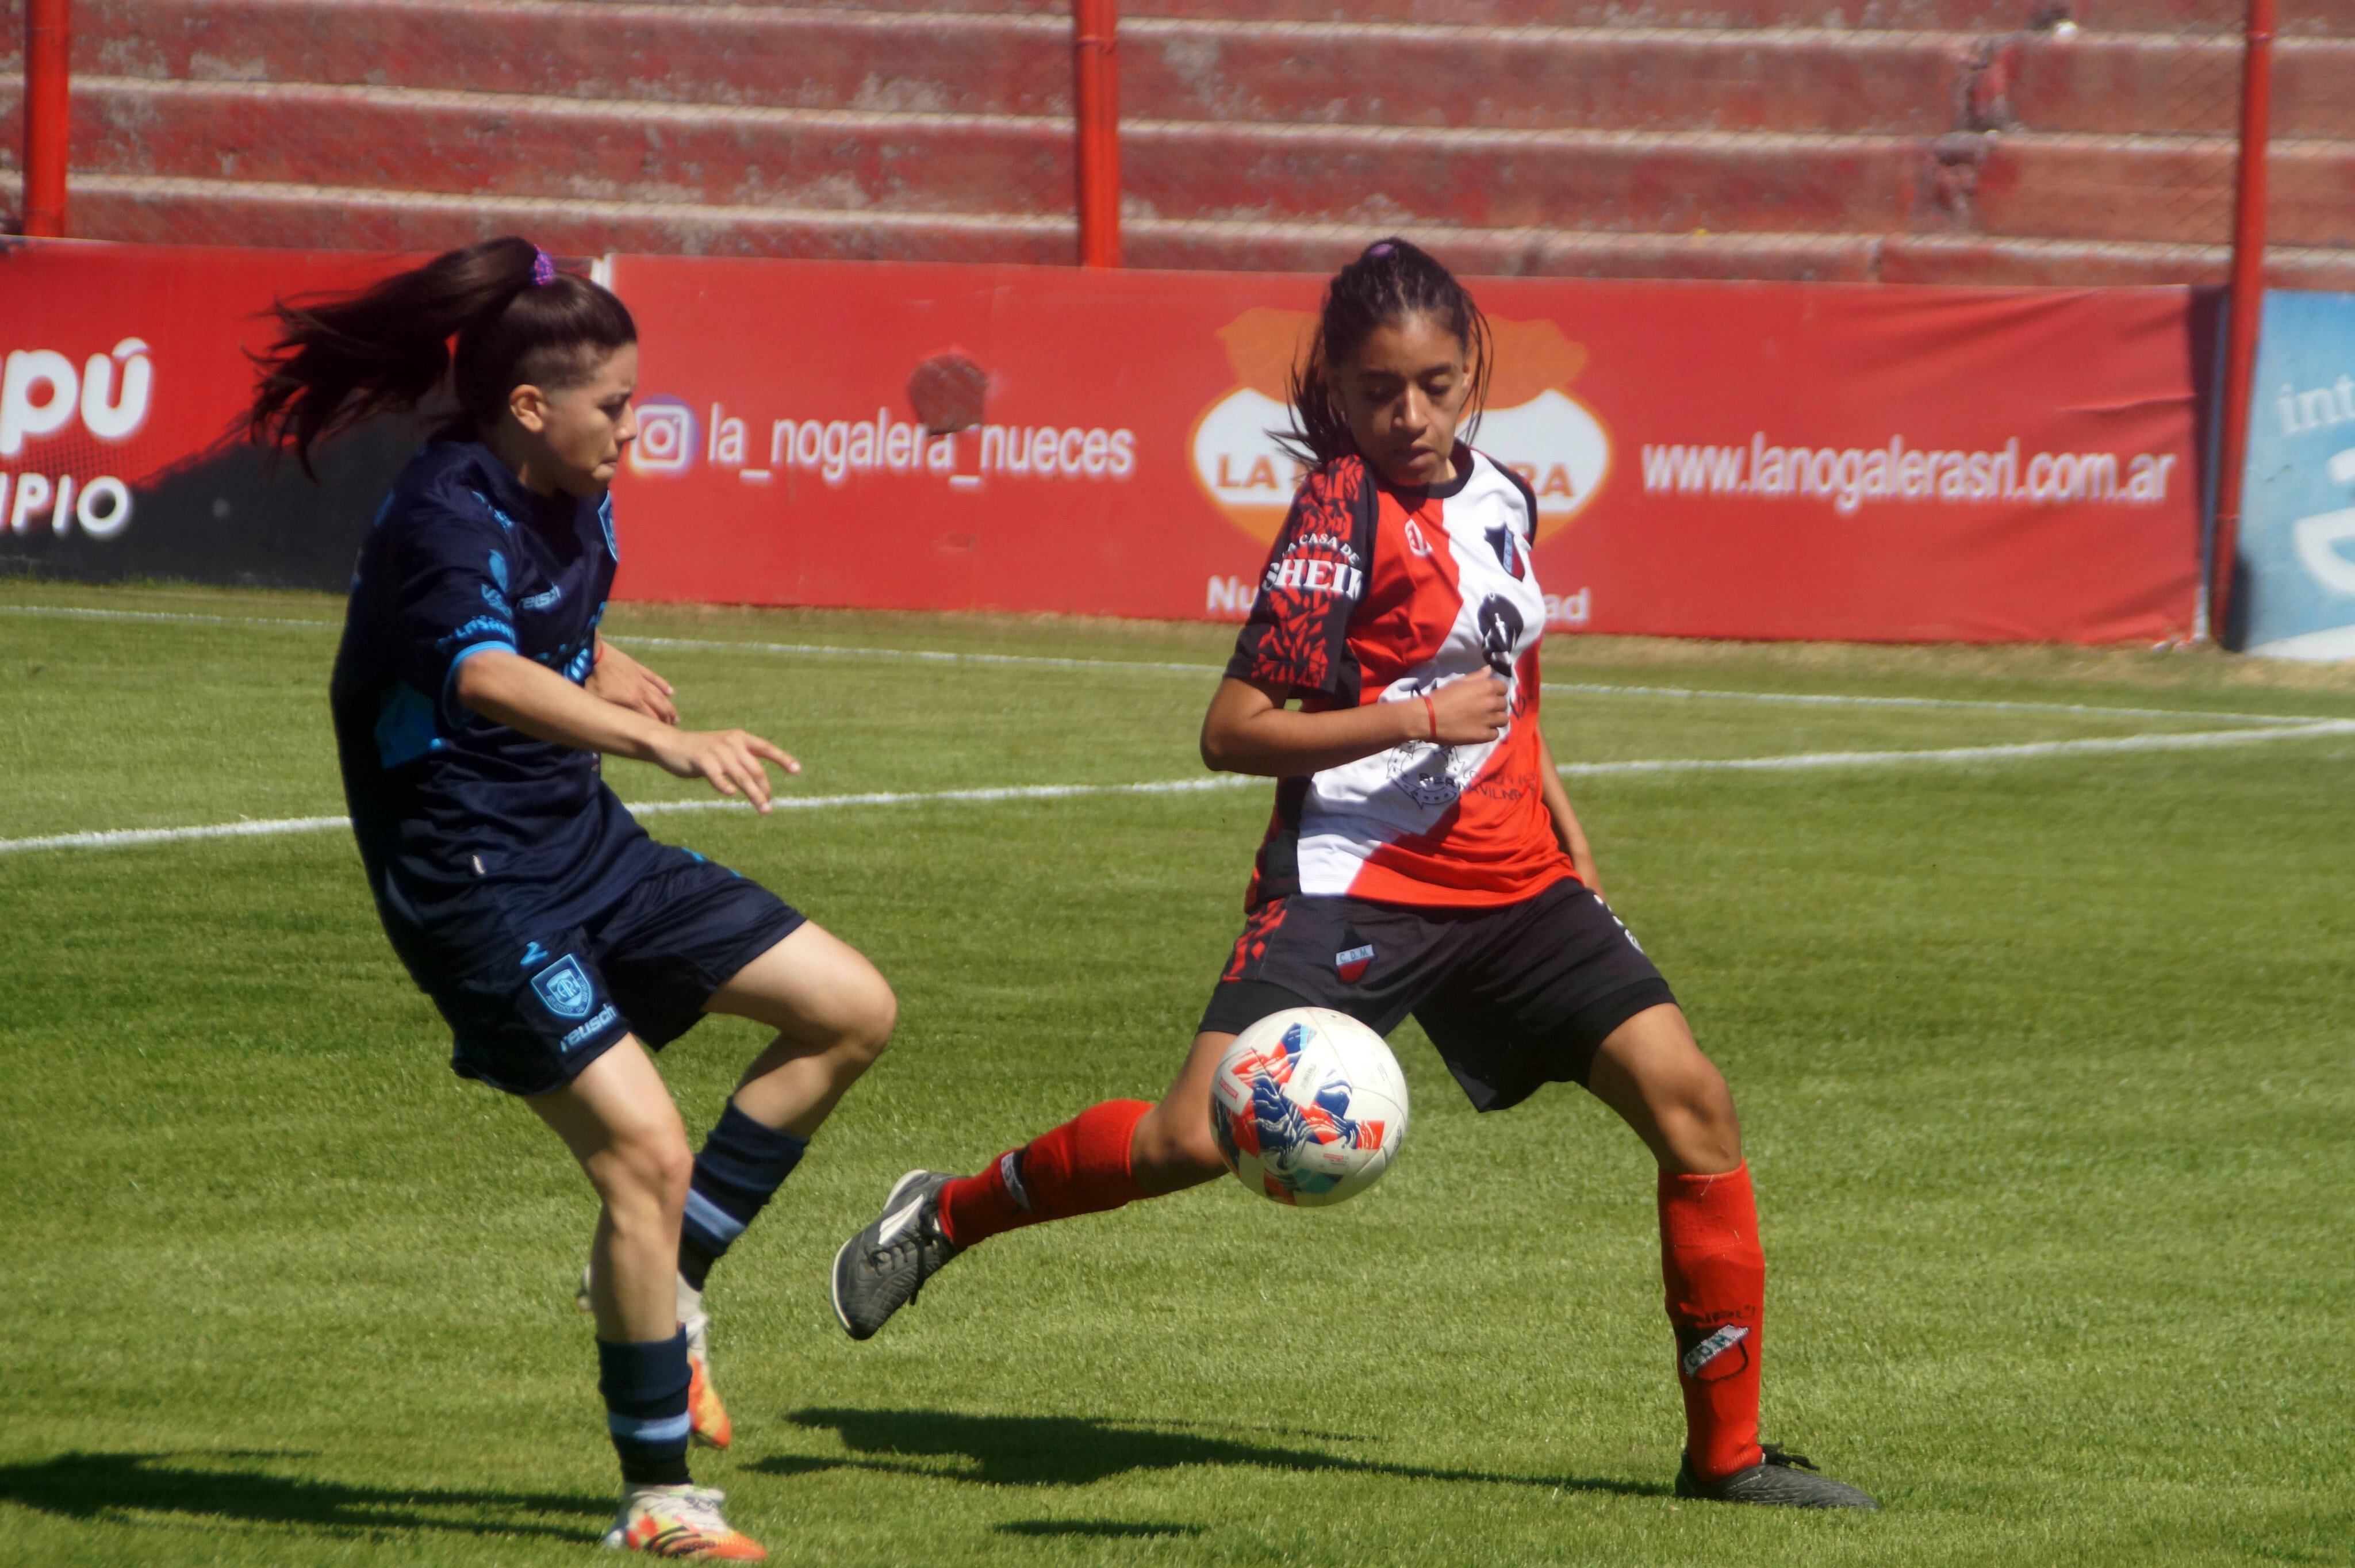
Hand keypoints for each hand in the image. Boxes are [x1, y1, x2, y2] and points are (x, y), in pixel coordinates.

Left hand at [587, 641, 677, 724]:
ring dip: (668, 705)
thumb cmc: (593, 680)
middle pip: (659, 707)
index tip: (662, 733)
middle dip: (667, 718)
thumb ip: (615, 713)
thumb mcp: (600, 702)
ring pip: (659, 694)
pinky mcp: (638, 668)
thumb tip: (620, 725)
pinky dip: (664, 686)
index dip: (658, 726)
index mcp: (632, 702)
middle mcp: (641, 692)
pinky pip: (655, 678)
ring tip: (674, 715)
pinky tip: (671, 692)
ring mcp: (641, 679)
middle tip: (673, 726)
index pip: (650, 718)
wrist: (593, 655)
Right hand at [648, 728, 799, 812]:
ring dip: (754, 794)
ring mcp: (717, 751)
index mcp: (740, 738)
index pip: (767, 748)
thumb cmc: (701, 751)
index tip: (797, 770)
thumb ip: (742, 760)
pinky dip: (724, 786)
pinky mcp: (702, 760)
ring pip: (742, 777)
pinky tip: (731, 794)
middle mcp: (732, 743)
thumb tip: (760, 782)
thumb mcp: (725, 750)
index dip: (783, 759)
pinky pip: (718, 777)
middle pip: (756, 769)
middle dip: (765, 789)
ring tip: (764, 809)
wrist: (671, 744)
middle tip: (769, 806)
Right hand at [1425, 675, 1510, 745]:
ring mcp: (1489, 720)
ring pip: (1503, 720)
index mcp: (1486, 687)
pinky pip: (1495, 734)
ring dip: (1495, 720)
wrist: (1429, 717)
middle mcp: (1491, 702)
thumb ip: (1477, 677)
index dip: (1496, 692)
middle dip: (1495, 706)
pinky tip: (1479, 731)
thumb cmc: (1442, 696)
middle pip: (1503, 704)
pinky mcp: (1483, 735)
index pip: (1503, 688)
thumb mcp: (1459, 682)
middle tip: (1483, 709)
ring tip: (1484, 721)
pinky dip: (1489, 733)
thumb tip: (1489, 669)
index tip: (1487, 696)